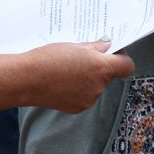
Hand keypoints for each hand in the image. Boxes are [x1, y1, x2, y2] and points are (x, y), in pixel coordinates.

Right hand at [19, 42, 134, 112]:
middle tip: (81, 58)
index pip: (127, 66)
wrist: (26, 80)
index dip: (122, 58)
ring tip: (66, 71)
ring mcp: (88, 99)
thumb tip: (107, 46)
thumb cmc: (48, 59)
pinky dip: (77, 90)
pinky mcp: (77, 108)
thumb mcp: (74, 46)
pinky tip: (62, 82)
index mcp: (101, 68)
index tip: (113, 53)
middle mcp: (98, 86)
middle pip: (108, 76)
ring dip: (87, 79)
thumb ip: (95, 47)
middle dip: (98, 67)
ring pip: (95, 86)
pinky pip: (84, 96)